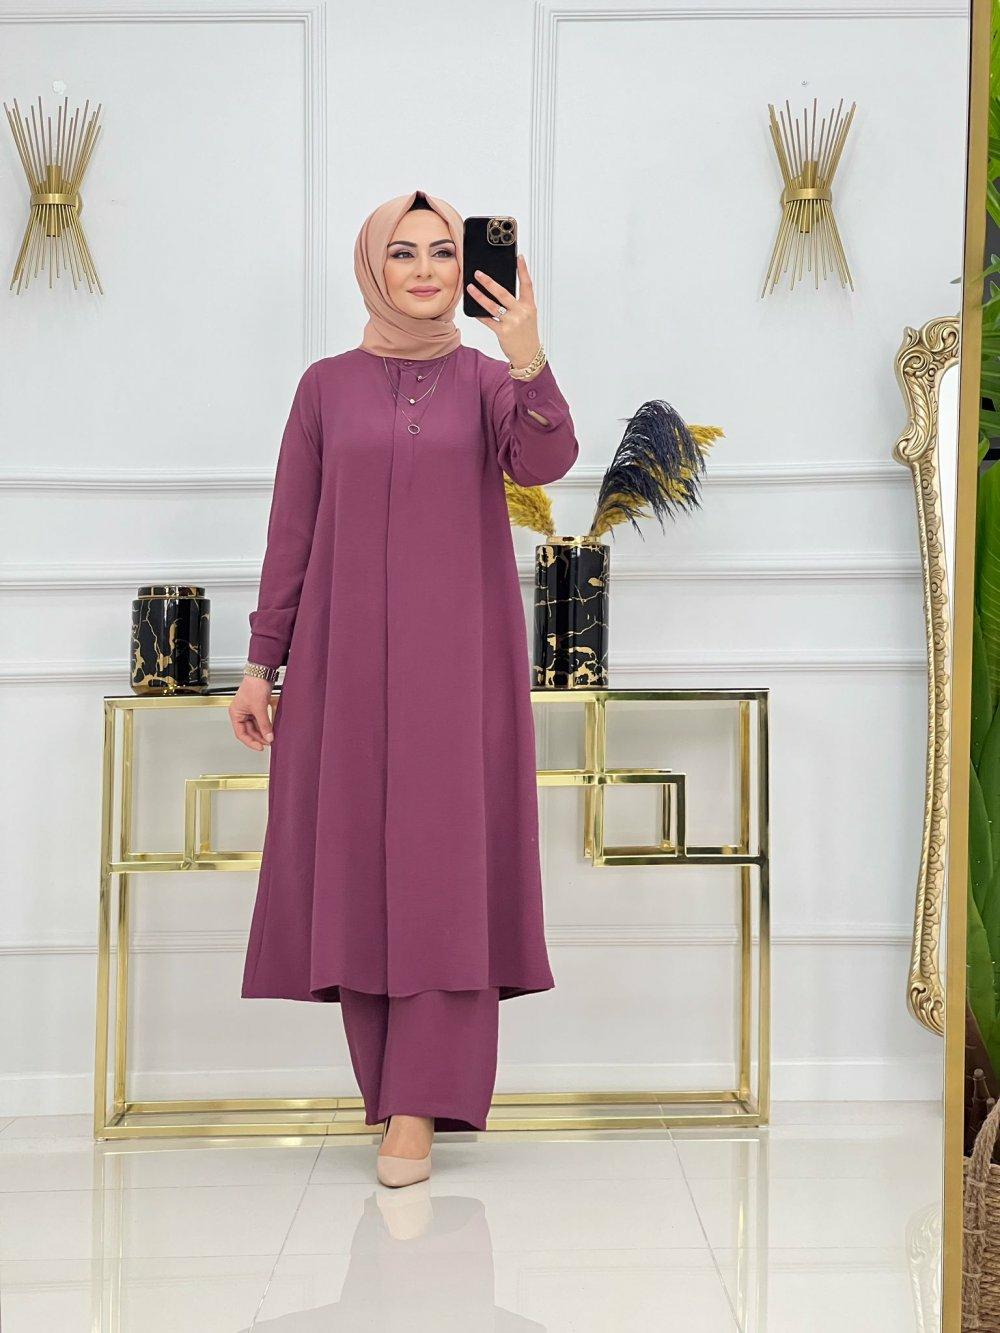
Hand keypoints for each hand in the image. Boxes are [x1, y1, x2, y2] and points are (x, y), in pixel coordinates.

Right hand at [229, 676, 275, 750]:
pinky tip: (272, 729)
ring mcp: (250, 710)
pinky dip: (267, 724)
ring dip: (264, 732)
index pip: (241, 733)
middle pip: (249, 731)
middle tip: (269, 742)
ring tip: (271, 737)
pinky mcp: (258, 707)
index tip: (260, 747)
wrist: (263, 673)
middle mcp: (241, 713)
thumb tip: (269, 737)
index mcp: (236, 713)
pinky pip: (261, 720)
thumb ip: (264, 724)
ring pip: (256, 726)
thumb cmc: (254, 685)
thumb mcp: (259, 708)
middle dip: (259, 737)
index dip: (250, 742)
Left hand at [465, 254, 540, 369]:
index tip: (518, 257)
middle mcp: (521, 313)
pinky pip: (487, 320)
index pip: (527, 285)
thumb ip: (517, 303)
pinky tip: (472, 308)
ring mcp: (511, 322)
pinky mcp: (502, 332)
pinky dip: (479, 314)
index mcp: (529, 306)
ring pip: (492, 306)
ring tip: (470, 288)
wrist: (528, 355)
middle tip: (478, 273)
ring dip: (479, 296)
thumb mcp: (528, 316)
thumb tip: (499, 290)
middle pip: (503, 293)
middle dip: (489, 282)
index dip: (523, 270)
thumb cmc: (526, 334)